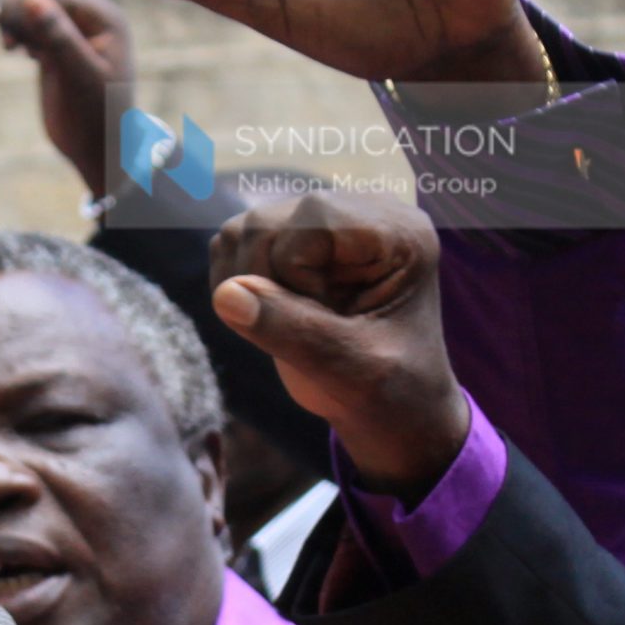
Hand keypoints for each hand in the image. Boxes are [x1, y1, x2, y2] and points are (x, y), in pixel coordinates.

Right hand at [0, 0, 132, 199]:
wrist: (100, 150)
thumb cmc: (99, 117)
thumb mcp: (80, 77)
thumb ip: (60, 37)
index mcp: (106, 19)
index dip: (28, 3)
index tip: (9, 32)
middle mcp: (92, 18)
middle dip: (19, 2)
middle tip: (4, 35)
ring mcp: (73, 31)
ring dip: (14, 13)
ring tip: (8, 45)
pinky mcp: (55, 46)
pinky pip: (31, 21)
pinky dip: (15, 27)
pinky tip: (9, 46)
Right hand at [209, 190, 468, 502]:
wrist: (396, 411)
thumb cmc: (391, 394)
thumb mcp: (351, 371)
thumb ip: (294, 331)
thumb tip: (225, 294)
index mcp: (400, 233)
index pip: (314, 218)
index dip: (295, 274)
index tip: (326, 324)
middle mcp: (363, 212)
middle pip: (269, 222)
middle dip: (265, 284)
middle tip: (304, 332)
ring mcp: (325, 223)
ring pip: (243, 232)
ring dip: (246, 288)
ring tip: (292, 327)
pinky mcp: (296, 238)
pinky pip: (235, 246)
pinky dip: (237, 286)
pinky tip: (273, 317)